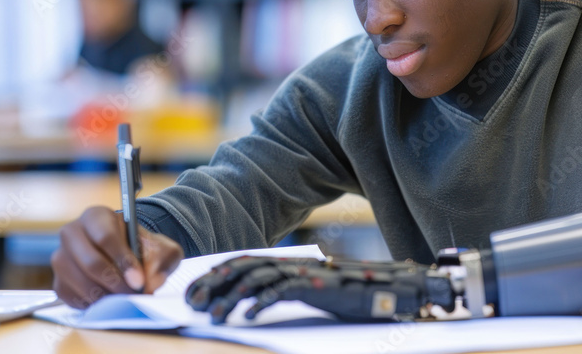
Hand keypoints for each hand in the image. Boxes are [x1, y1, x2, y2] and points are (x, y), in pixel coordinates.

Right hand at [51, 206, 183, 307]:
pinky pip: (73, 297)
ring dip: (106, 295)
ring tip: (125, 298)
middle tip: (133, 294)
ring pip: (80, 282)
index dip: (123, 261)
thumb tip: (151, 281)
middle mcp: (72, 233)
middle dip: (115, 283)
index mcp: (96, 216)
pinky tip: (110, 300)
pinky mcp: (58, 281)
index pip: (106, 237)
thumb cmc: (143, 248)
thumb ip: (161, 259)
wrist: (127, 256)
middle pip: (90, 262)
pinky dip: (94, 304)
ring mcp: (61, 257)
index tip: (139, 280)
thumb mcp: (160, 247)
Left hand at [186, 256, 456, 323]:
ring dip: (232, 297)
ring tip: (215, 315)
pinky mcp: (316, 286)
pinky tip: (247, 317)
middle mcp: (293, 263)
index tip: (194, 291)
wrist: (387, 292)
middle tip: (194, 302)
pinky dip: (261, 303)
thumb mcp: (308, 292)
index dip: (216, 275)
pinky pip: (282, 292)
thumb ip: (284, 290)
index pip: (244, 263)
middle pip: (244, 268)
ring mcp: (305, 273)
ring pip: (258, 279)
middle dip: (215, 284)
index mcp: (288, 263)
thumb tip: (249, 301)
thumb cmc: (348, 296)